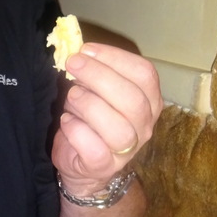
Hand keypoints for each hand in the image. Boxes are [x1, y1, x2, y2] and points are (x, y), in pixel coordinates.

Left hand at [52, 43, 162, 194]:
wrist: (83, 166)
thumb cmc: (90, 122)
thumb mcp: (96, 93)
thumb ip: (94, 74)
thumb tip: (78, 52)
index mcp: (149, 101)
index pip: (145, 74)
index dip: (115, 58)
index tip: (86, 49)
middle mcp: (145, 126)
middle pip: (133, 99)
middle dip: (98, 76)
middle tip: (72, 64)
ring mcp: (128, 150)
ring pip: (117, 127)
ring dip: (88, 105)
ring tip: (71, 97)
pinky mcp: (104, 166)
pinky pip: (95, 148)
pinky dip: (76, 131)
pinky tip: (67, 121)